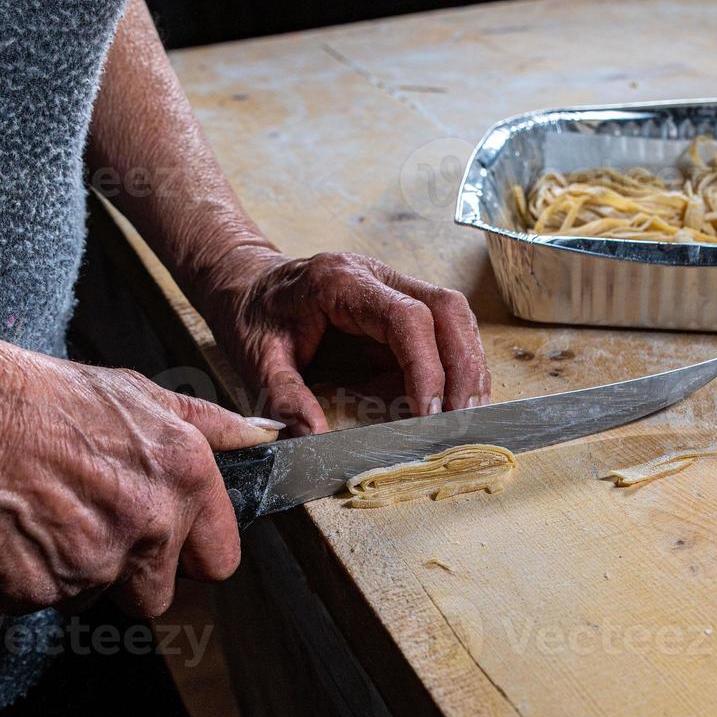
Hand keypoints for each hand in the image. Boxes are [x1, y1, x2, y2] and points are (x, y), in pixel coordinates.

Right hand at [0, 349, 279, 617]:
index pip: (219, 557)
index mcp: (183, 478)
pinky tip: (13, 531)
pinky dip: (27, 576)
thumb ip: (209, 425)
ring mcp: (94, 564)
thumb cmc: (44, 398)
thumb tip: (264, 436)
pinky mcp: (40, 591)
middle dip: (133, 576)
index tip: (171, 546)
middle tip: (92, 529)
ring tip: (46, 518)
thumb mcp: (140, 395)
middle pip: (159, 593)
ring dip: (77, 572)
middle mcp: (150, 525)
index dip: (192, 555)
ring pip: (97, 596)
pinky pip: (42, 602)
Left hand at [201, 247, 491, 434]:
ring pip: (456, 315)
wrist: (247, 283)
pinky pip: (447, 328)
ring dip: (469, 366)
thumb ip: (284, 398)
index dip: (427, 367)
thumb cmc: (252, 315)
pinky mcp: (403, 304)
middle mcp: (377, 275)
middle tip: (463, 419)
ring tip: (469, 414)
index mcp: (340, 282)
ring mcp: (395, 285)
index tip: (428, 413)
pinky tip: (458, 398)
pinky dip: (459, 363)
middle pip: (447, 309)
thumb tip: (316, 440)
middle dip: (463, 367)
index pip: (406, 318)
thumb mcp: (255, 359)